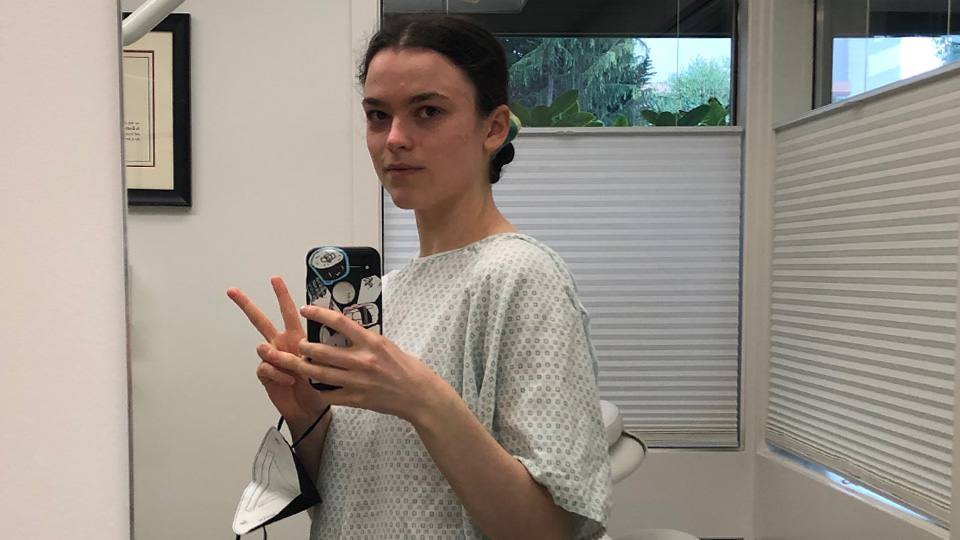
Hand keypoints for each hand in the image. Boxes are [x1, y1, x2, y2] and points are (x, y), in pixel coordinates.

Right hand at [227, 276, 330, 425]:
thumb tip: (293, 346)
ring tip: (289, 365)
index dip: (282, 295)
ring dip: (274, 354)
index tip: (275, 279)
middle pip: (260, 321)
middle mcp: (281, 344)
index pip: (288, 312)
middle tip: (232, 291)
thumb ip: (307, 352)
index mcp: (296, 337)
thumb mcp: (320, 363)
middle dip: (246, 305)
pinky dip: (278, 373)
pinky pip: (265, 367)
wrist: (309, 407)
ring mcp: (272, 359)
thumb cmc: (317, 383)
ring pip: (261, 346)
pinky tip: (289, 380)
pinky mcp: (265, 373)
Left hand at [295, 305, 448, 424]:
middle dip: (304, 346)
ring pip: (319, 373)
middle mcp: (362, 361)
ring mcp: (357, 382)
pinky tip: (315, 384)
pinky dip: (317, 388)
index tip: (306, 310)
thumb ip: (365, 339)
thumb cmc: (406, 368)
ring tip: (300, 362)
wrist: (418, 395)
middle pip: (321, 351)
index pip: (340, 323)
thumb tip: (344, 331)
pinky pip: (327, 394)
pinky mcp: (355, 399)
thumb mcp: (387, 345)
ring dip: (304, 366)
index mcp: (372, 343)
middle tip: (300, 344)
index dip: (319, 314)